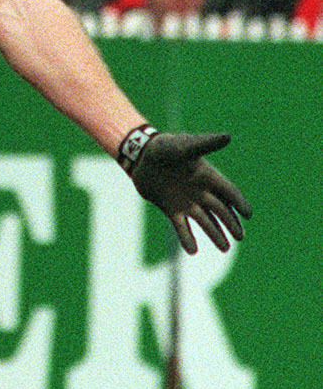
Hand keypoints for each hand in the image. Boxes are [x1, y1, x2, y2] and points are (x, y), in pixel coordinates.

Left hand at [121, 128, 251, 254]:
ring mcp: (186, 201)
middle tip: (240, 238)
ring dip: (214, 234)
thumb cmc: (164, 147)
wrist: (140, 156)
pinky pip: (181, 226)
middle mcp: (200, 191)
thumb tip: (227, 137)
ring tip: (224, 249)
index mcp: (207, 176)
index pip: (228, 191)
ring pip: (204, 221)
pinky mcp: (171, 209)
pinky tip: (193, 251)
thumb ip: (204, 145)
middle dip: (230, 224)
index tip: (248, 215)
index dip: (239, 202)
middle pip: (220, 210)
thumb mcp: (184, 146)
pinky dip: (187, 238)